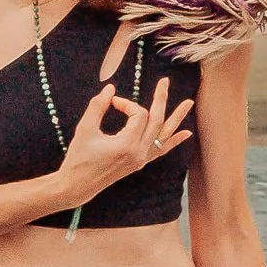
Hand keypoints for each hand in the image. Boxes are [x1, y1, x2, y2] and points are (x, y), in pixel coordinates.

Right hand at [58, 74, 192, 204]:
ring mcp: (142, 159)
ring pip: (164, 135)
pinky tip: (186, 133)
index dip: (126, 103)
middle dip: (160, 99)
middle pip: (157, 120)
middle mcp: (139, 153)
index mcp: (127, 145)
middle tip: (164, 82)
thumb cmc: (79, 158)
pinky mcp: (140, 163)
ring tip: (189, 103)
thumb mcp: (85, 129)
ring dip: (177, 117)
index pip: (138, 115)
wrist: (78, 185)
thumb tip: (110, 88)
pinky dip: (174, 141)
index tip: (112, 102)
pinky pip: (162, 150)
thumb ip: (98, 106)